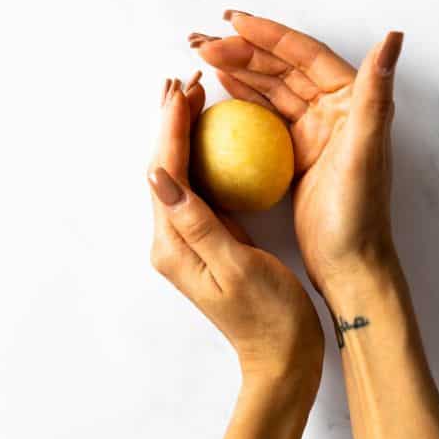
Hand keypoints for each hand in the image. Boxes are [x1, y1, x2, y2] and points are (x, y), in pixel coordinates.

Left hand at [147, 74, 322, 386]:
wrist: (281, 359)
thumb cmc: (269, 316)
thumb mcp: (236, 266)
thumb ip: (196, 221)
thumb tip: (157, 176)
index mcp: (173, 245)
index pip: (166, 172)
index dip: (171, 127)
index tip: (181, 88)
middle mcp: (169, 241)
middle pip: (164, 168)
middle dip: (171, 122)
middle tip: (184, 79)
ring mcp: (185, 242)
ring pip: (177, 174)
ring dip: (182, 134)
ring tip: (191, 95)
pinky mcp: (204, 242)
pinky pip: (196, 188)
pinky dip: (201, 156)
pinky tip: (213, 136)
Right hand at [189, 12, 403, 303]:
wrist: (349, 266)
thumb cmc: (357, 215)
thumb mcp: (364, 151)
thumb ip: (374, 93)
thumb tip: (393, 37)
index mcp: (353, 101)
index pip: (306, 55)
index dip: (269, 35)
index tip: (232, 22)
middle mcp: (336, 109)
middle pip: (284, 66)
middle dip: (244, 49)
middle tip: (203, 44)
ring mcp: (316, 130)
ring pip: (273, 86)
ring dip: (240, 68)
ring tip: (205, 57)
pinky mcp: (299, 151)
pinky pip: (267, 114)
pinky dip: (244, 96)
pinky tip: (223, 88)